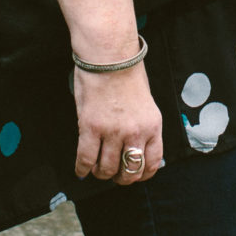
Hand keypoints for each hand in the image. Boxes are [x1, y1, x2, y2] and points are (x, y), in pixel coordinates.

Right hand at [72, 65, 163, 184]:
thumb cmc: (127, 75)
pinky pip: (86, 158)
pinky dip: (83, 168)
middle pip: (129, 171)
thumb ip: (144, 127)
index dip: (142, 175)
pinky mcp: (90, 127)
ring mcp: (112, 131)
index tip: (134, 175)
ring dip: (101, 173)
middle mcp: (135, 132)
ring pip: (107, 169)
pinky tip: (81, 169)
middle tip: (113, 174)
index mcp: (153, 126)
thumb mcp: (146, 104)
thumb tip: (136, 149)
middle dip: (121, 178)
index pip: (152, 163)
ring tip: (97, 168)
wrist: (109, 56)